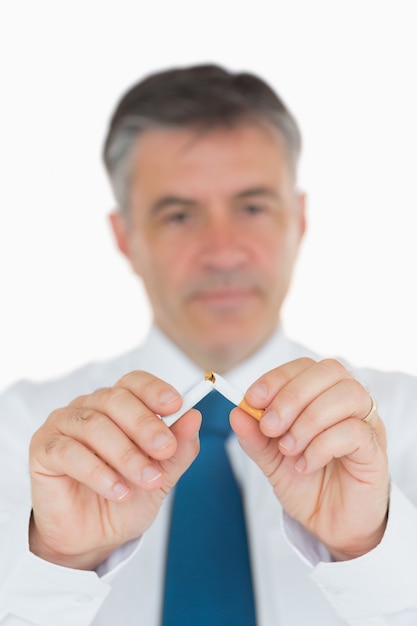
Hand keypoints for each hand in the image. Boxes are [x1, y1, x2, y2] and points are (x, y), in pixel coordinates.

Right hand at [29, 371, 200, 569]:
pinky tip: (117, 490)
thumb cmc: (124, 498)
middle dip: (145, 425)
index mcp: (118, 406)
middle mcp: (89, 407)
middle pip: (115, 400)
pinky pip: (69, 451)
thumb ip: (178, 449)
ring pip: (94, 425)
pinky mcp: (43, 448)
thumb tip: (194, 418)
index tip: (176, 405)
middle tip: (164, 449)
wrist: (92, 538)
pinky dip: (97, 471)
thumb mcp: (161, 476)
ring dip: (125, 454)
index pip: (134, 382)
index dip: (154, 390)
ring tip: (146, 479)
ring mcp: (63, 424)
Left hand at [230, 358, 388, 559]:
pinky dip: (322, 446)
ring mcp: (367, 423)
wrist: (331, 525)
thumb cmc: (306, 483)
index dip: (277, 378)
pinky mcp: (375, 450)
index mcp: (322, 395)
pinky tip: (305, 465)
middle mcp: (348, 402)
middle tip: (270, 427)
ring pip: (347, 395)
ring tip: (288, 448)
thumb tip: (236, 412)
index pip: (304, 366)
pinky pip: (354, 432)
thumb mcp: (270, 458)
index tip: (253, 400)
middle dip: (292, 396)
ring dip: (309, 420)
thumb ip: (254, 435)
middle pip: (329, 371)